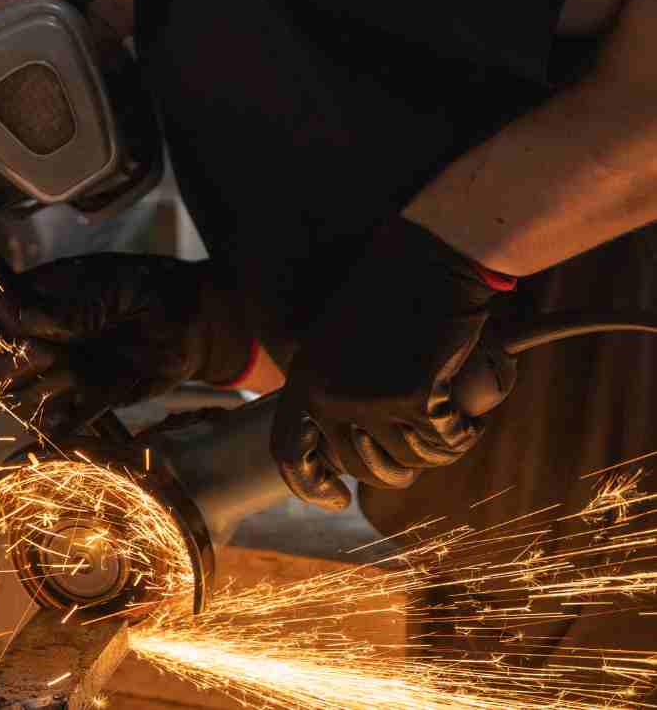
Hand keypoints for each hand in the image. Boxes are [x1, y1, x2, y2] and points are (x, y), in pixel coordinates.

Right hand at [0, 254, 255, 433]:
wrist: (195, 323)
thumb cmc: (148, 289)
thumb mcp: (108, 287)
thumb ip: (69, 306)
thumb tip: (23, 320)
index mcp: (34, 299)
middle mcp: (39, 339)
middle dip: (2, 363)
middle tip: (40, 352)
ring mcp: (60, 372)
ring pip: (17, 396)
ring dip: (35, 388)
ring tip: (69, 370)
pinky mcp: (87, 399)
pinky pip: (58, 422)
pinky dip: (57, 424)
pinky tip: (69, 412)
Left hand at [271, 218, 517, 510]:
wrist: (429, 256)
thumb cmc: (397, 297)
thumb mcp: (347, 346)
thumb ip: (341, 395)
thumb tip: (354, 465)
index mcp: (304, 379)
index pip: (289, 451)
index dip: (311, 486)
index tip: (338, 500)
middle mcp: (325, 394)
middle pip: (364, 470)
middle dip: (402, 462)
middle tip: (429, 433)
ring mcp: (365, 399)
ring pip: (411, 461)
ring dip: (440, 443)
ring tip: (452, 408)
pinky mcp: (411, 398)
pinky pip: (445, 444)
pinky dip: (465, 430)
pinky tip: (468, 402)